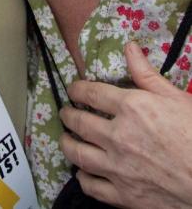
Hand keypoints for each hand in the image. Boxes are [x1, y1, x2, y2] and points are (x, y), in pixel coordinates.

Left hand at [59, 43, 191, 207]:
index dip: (77, 90)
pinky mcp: (125, 196)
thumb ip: (146, 74)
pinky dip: (83, 179)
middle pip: (79, 123)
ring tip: (67, 139)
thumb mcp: (175, 98)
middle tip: (66, 114)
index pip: (91, 93)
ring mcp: (119, 168)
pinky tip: (83, 173)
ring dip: (68, 144)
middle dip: (68, 116)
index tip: (73, 90)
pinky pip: (93, 187)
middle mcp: (118, 136)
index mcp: (131, 108)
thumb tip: (129, 46)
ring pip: (79, 154)